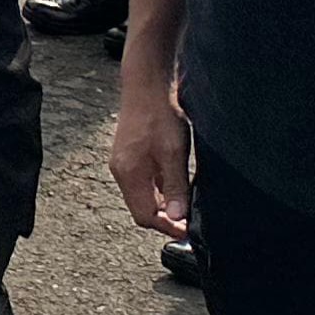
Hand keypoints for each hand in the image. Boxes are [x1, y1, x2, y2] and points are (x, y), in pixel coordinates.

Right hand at [110, 83, 192, 239]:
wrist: (147, 84)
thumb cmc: (160, 114)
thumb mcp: (174, 152)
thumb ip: (175, 186)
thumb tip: (177, 218)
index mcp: (129, 174)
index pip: (145, 216)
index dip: (168, 227)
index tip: (190, 229)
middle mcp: (121, 172)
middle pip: (142, 209)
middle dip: (166, 218)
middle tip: (192, 218)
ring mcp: (124, 163)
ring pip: (144, 196)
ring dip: (164, 203)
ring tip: (188, 199)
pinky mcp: (130, 155)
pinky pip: (144, 182)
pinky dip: (161, 189)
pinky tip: (178, 180)